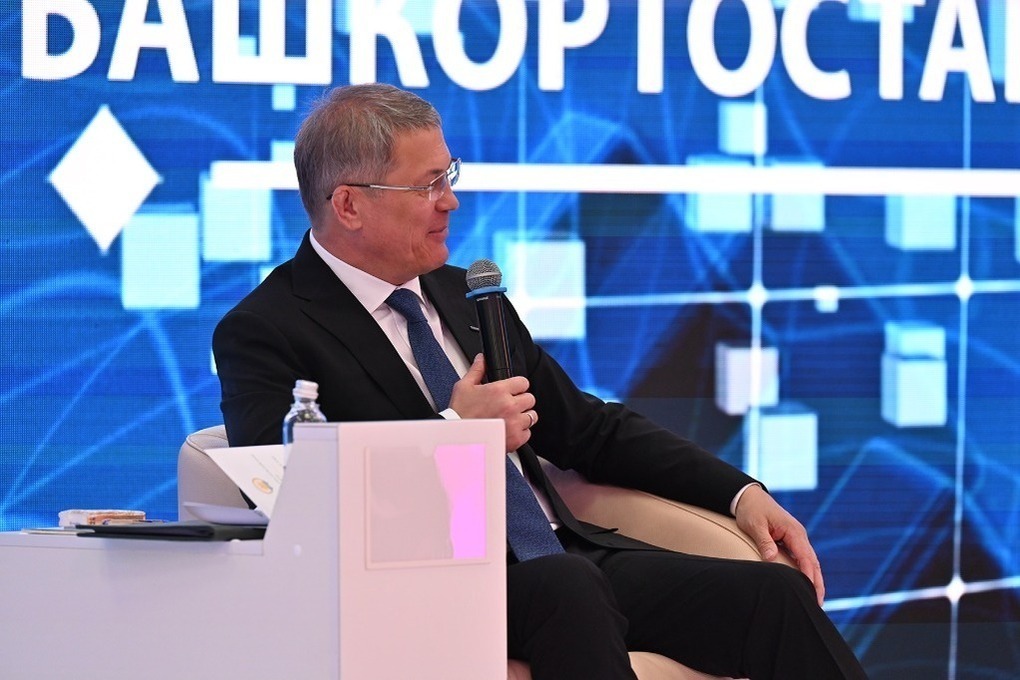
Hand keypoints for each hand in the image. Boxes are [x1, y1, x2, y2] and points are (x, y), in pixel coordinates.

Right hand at [449, 354, 537, 451]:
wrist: (456, 438)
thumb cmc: (459, 414)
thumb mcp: (463, 387)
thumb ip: (476, 370)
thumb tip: (481, 359)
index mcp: (499, 391)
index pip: (523, 382)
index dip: (517, 386)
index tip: (513, 390)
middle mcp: (509, 406)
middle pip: (530, 399)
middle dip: (521, 401)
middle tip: (510, 405)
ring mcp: (514, 423)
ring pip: (531, 416)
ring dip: (523, 416)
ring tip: (510, 418)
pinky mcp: (515, 439)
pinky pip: (527, 433)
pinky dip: (520, 432)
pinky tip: (509, 430)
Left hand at [734, 485, 824, 605]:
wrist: (749, 497)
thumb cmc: (752, 510)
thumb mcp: (755, 525)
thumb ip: (764, 541)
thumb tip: (771, 559)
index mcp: (793, 531)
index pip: (805, 555)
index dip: (808, 574)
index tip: (811, 589)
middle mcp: (798, 535)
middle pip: (813, 561)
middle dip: (817, 582)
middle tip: (818, 602)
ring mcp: (796, 538)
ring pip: (809, 561)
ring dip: (814, 579)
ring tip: (816, 599)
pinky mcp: (790, 541)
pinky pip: (802, 558)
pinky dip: (806, 571)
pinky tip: (806, 584)